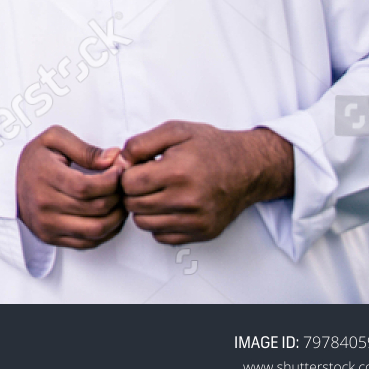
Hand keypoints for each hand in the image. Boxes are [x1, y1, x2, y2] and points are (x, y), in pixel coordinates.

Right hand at [16, 125, 127, 248]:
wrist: (8, 184)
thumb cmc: (35, 160)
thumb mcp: (54, 140)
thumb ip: (85, 148)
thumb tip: (113, 159)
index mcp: (45, 177)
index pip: (87, 187)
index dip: (111, 181)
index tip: (119, 171)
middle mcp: (45, 205)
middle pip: (96, 208)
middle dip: (118, 196)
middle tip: (123, 185)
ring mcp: (48, 225)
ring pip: (97, 229)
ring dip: (117, 217)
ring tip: (120, 202)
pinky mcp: (51, 238)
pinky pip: (89, 243)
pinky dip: (107, 232)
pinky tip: (110, 217)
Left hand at [120, 121, 293, 244]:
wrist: (248, 167)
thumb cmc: (210, 147)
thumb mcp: (174, 130)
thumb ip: (140, 144)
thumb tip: (120, 163)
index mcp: (178, 172)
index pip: (129, 184)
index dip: (127, 174)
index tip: (137, 168)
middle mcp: (188, 200)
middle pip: (134, 205)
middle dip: (133, 191)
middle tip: (145, 180)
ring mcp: (196, 220)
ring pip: (144, 224)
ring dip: (143, 209)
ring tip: (155, 193)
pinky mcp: (203, 232)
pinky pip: (163, 237)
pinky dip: (159, 224)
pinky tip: (168, 207)